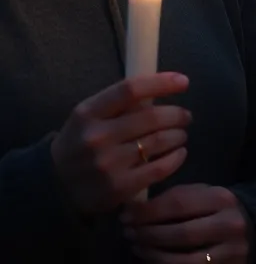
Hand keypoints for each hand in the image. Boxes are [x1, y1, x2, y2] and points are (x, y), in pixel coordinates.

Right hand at [51, 73, 190, 214]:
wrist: (56, 185)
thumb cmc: (81, 142)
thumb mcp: (90, 116)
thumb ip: (120, 103)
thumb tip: (163, 88)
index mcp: (88, 113)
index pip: (131, 90)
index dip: (161, 83)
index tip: (184, 82)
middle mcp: (97, 137)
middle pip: (152, 117)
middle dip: (177, 114)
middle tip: (185, 116)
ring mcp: (108, 164)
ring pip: (160, 141)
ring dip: (178, 135)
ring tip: (181, 134)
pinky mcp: (119, 187)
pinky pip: (160, 168)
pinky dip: (176, 157)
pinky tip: (179, 153)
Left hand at [123, 184, 249, 262]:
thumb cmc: (221, 209)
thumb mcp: (206, 194)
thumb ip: (179, 198)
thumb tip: (139, 209)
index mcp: (222, 198)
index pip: (178, 204)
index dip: (147, 212)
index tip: (126, 215)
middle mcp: (228, 224)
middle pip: (179, 233)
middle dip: (148, 235)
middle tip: (128, 233)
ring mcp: (229, 251)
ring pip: (182, 259)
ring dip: (153, 255)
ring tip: (137, 248)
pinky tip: (153, 261)